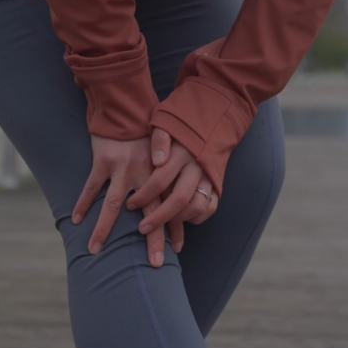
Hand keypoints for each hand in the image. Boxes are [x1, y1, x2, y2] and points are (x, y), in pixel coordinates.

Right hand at [72, 135, 166, 267]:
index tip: (177, 251)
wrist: (128, 105)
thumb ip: (167, 174)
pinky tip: (75, 221)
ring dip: (104, 230)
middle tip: (154, 265)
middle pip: (149, 213)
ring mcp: (122, 169)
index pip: (170, 207)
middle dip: (151, 240)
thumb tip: (174, 199)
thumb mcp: (164, 150)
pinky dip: (82, 203)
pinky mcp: (103, 161)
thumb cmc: (147, 129)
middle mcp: (144, 175)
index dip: (174, 229)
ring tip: (94, 250)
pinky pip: (91, 187)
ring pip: (113, 206)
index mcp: (161, 174)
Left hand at [126, 128, 218, 251]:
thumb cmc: (181, 123)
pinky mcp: (217, 183)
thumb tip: (157, 160)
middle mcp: (197, 167)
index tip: (130, 205)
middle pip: (178, 199)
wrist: (213, 119)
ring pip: (196, 207)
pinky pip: (210, 207)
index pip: (160, 180)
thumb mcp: (166, 122)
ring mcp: (209, 177)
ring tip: (161, 227)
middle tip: (142, 228)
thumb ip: (159, 140)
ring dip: (178, 220)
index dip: (144, 195)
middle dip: (159, 218)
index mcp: (181, 153)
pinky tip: (181, 220)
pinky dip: (197, 218)